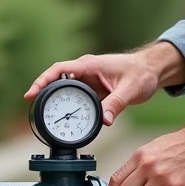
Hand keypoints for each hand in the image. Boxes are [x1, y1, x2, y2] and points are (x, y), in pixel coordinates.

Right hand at [26, 51, 163, 125]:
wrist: (153, 70)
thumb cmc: (143, 73)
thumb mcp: (131, 89)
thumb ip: (116, 104)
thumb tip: (104, 121)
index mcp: (90, 65)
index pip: (59, 69)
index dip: (43, 80)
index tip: (31, 93)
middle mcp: (86, 71)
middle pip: (57, 80)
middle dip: (44, 93)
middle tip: (35, 112)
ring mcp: (88, 80)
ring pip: (66, 90)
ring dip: (56, 102)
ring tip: (46, 118)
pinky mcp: (93, 90)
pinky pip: (76, 98)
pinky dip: (70, 107)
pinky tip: (67, 119)